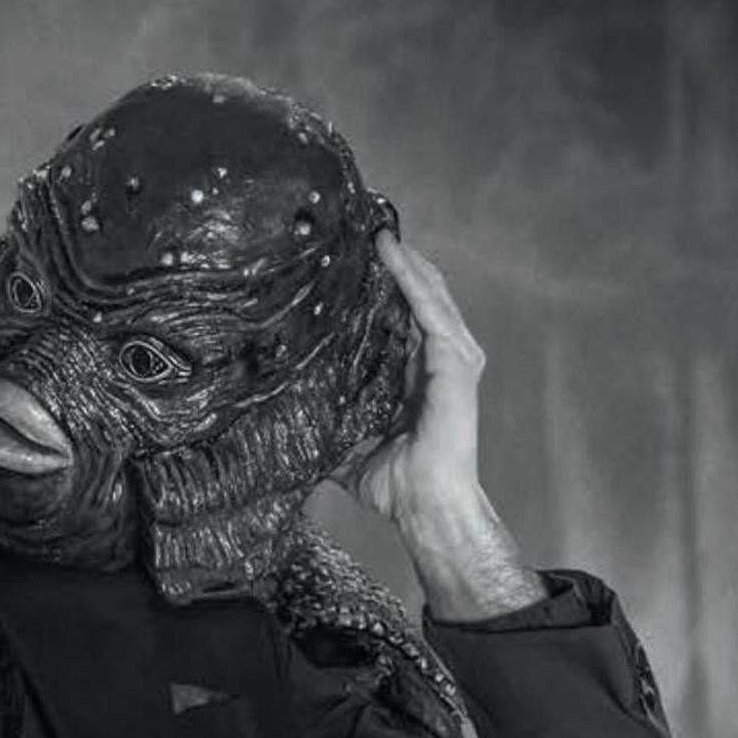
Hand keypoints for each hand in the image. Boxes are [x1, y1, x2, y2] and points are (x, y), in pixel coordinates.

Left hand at [335, 234, 539, 620]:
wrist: (424, 506)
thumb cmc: (394, 486)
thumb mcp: (346, 448)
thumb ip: (326, 428)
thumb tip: (281, 424)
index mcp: (414, 375)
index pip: (401, 318)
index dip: (382, 287)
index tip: (353, 261)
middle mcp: (437, 360)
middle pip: (419, 296)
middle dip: (395, 263)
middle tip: (362, 230)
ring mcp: (451, 358)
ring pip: (428, 293)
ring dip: (404, 261)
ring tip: (377, 230)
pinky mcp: (455, 361)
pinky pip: (431, 309)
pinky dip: (412, 279)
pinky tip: (392, 255)